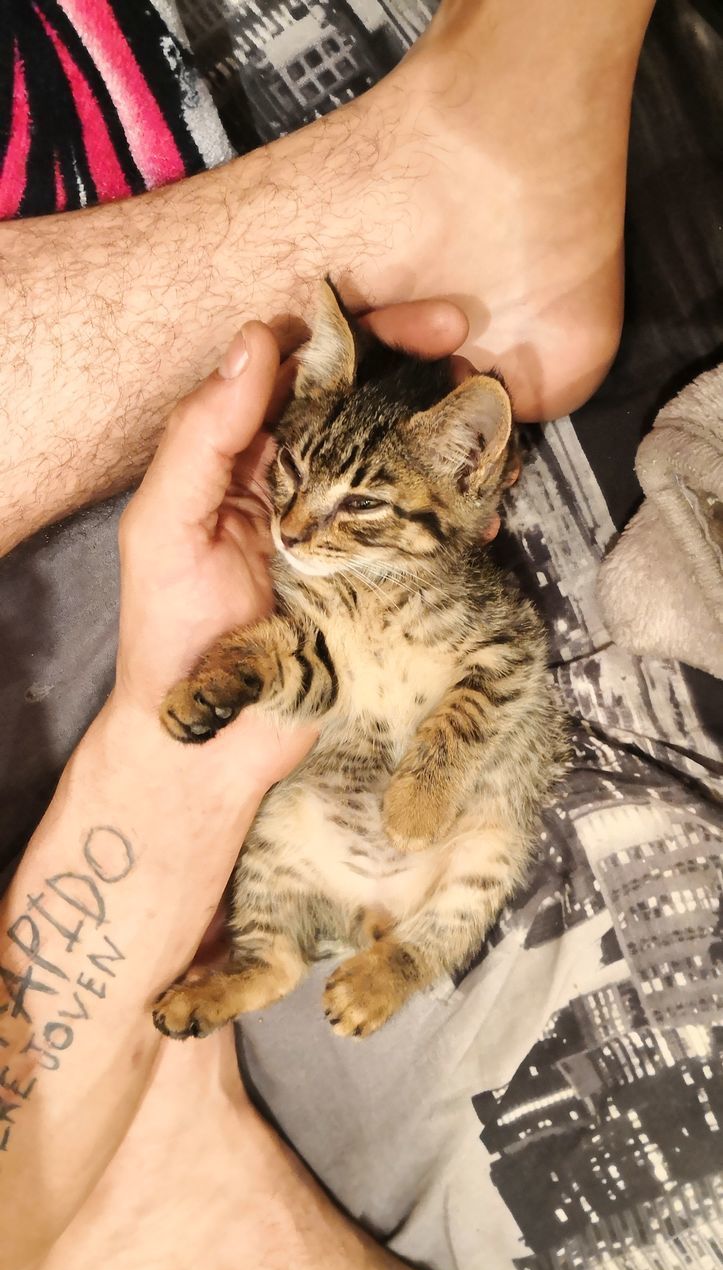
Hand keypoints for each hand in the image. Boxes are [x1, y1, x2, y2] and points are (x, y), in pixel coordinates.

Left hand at [113, 301, 468, 785]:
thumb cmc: (172, 633)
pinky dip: (459, 505)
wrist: (212, 740)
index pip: (307, 374)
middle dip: (420, 370)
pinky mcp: (376, 577)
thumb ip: (201, 438)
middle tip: (471, 354)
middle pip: (366, 403)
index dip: (362, 337)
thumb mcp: (167, 528)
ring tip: (496, 410)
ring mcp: (344, 527)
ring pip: (403, 458)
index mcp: (243, 458)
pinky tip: (488, 497)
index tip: (421, 323)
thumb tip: (255, 342)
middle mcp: (298, 481)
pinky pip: (424, 528)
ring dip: (452, 430)